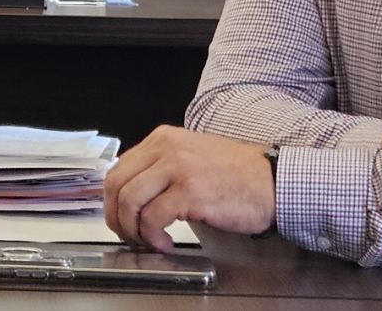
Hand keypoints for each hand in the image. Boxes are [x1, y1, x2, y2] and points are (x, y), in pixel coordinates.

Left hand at [104, 126, 273, 251]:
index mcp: (163, 139)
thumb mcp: (190, 156)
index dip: (112, 200)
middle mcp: (167, 148)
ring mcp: (178, 168)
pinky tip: (165, 243)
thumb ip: (161, 167)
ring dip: (133, 229)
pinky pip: (153, 218)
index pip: (119, 168)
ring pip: (130, 201)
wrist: (270, 179)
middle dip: (116, 217)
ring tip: (148, 241)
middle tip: (128, 235)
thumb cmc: (236, 173)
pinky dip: (153, 237)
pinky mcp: (190, 192)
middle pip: (117, 184)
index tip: (120, 218)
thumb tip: (133, 194)